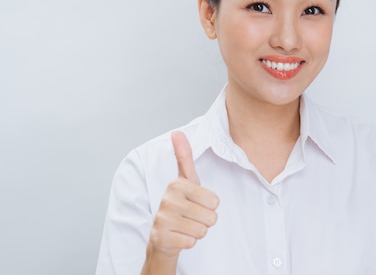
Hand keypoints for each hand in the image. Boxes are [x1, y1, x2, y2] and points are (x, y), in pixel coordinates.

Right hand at [146, 131, 219, 261]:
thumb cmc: (180, 206)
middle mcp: (167, 199)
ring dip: (197, 231)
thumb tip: (176, 132)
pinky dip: (189, 242)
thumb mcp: (186, 181)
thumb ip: (184, 156)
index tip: (196, 203)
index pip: (214, 201)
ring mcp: (162, 219)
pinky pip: (191, 242)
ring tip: (184, 226)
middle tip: (191, 217)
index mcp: (176, 184)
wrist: (162, 237)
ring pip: (202, 230)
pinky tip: (178, 236)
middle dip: (205, 221)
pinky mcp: (160, 238)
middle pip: (210, 217)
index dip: (210, 205)